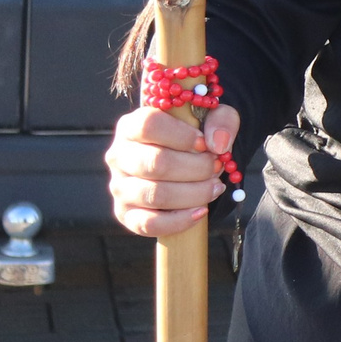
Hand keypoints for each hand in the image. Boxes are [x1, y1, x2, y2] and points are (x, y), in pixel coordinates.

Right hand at [104, 103, 240, 236]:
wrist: (185, 165)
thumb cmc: (195, 137)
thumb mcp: (213, 117)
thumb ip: (221, 121)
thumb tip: (218, 144)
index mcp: (132, 126)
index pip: (148, 125)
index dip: (182, 136)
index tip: (205, 144)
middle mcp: (118, 156)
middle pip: (155, 163)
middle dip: (197, 168)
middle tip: (217, 168)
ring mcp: (119, 187)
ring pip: (155, 194)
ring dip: (194, 193)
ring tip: (214, 187)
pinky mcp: (126, 214)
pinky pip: (148, 224)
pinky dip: (180, 220)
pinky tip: (201, 211)